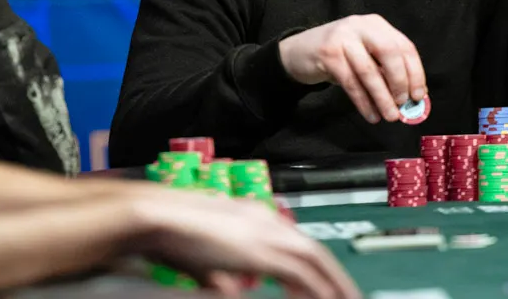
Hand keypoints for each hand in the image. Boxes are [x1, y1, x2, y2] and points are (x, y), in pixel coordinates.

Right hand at [137, 190, 359, 298]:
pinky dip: (316, 289)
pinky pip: (301, 273)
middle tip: (350, 297)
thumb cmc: (170, 233)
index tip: (323, 284)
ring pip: (315, 261)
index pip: (295, 241)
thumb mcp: (200, 260)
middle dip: (335, 276)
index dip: (313, 265)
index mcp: (253, 216)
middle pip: (314, 250)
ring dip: (333, 285)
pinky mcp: (261, 251)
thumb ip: (218, 275)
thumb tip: (226, 289)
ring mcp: (265, 234)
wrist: (157, 217)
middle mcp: (266, 221)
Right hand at [278, 14, 426, 123]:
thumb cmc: (340, 56)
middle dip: (400, 81)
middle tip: (403, 104)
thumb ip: (385, 69)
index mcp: (376, 24)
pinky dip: (363, 102)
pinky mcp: (328, 54)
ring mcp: (343, 38)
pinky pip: (351, 82)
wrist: (299, 52)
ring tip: (390, 116)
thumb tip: (411, 96)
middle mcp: (361, 26)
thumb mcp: (365, 54)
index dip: (415, 72)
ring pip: (369, 71)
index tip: (419, 95)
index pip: (404, 46)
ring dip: (382, 97)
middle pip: (390, 53)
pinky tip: (371, 115)